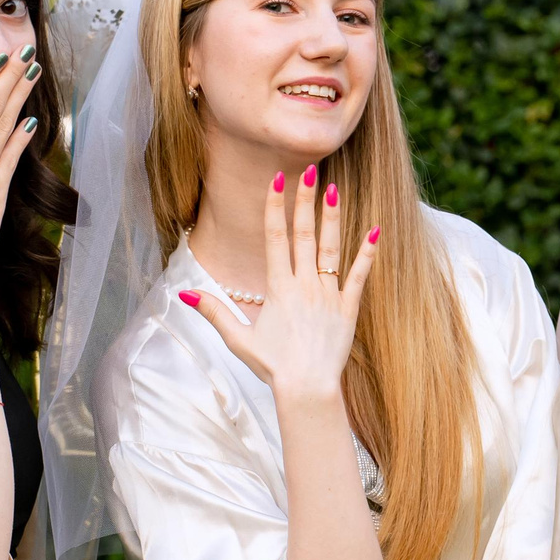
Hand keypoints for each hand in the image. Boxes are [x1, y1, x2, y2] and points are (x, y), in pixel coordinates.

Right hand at [181, 166, 377, 400]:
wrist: (308, 389)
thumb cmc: (273, 366)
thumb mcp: (238, 339)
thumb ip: (214, 312)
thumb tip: (184, 292)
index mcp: (278, 288)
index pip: (276, 238)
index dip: (276, 207)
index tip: (278, 180)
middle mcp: (304, 285)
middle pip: (304, 235)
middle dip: (305, 201)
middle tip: (310, 170)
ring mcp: (328, 294)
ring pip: (331, 248)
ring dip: (332, 217)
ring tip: (334, 189)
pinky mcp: (348, 308)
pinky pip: (359, 275)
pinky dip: (367, 252)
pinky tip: (375, 229)